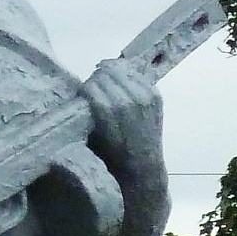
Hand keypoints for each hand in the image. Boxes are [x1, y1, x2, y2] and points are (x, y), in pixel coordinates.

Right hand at [83, 57, 164, 171]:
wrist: (142, 165)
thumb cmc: (111, 155)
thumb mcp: (90, 135)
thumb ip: (85, 111)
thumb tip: (80, 94)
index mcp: (107, 111)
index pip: (90, 84)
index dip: (83, 88)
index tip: (82, 96)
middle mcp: (127, 100)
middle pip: (105, 74)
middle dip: (96, 79)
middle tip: (94, 89)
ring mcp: (144, 96)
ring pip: (121, 70)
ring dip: (112, 74)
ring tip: (107, 83)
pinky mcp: (155, 95)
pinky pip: (137, 75)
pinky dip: (127, 76)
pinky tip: (122, 84)